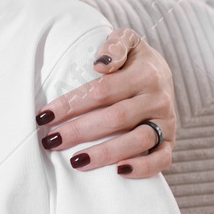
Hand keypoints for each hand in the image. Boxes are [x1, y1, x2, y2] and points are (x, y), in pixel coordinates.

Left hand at [35, 27, 176, 176]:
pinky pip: (162, 159)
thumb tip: (101, 64)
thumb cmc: (134, 60)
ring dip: (105, 153)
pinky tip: (119, 172)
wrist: (164, 74)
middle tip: (51, 141)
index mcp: (146, 73)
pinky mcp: (170, 142)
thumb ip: (115, 44)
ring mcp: (166, 122)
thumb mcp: (127, 41)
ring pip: (137, 141)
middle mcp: (158, 99)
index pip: (102, 91)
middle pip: (116, 118)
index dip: (72, 104)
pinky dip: (143, 168)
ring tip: (75, 161)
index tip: (44, 116)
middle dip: (80, 131)